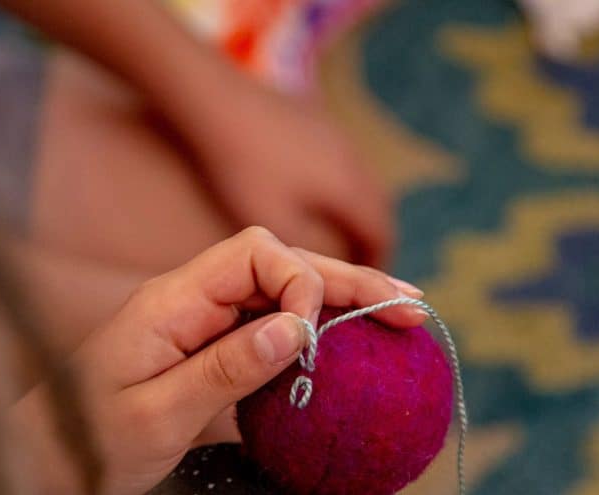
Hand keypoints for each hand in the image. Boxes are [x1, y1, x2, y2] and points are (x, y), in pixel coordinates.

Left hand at [73, 227, 423, 494]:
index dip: (301, 280)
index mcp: (171, 301)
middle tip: (410, 305)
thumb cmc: (85, 445)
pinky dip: (312, 339)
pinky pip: (267, 333)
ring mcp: (199, 327)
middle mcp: (189, 302)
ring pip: (280, 298)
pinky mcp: (206, 355)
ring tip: (397, 320)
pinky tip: (348, 355)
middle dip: (346, 281)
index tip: (318, 335)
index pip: (255, 254)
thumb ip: (225, 368)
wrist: (44, 470)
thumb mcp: (156, 415)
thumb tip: (299, 326)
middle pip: (279, 267)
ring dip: (339, 306)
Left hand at [178, 73, 395, 266]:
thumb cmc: (243, 166)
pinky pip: (340, 167)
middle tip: (356, 271)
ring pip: (358, 188)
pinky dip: (338, 193)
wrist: (216, 97)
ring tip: (335, 240)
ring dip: (354, 217)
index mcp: (349, 188)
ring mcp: (336, 138)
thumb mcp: (275, 222)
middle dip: (370, 244)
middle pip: (377, 212)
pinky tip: (310, 201)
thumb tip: (327, 282)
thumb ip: (307, 256)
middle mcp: (353, 161)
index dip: (378, 268)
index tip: (368, 292)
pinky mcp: (315, 123)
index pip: (381, 236)